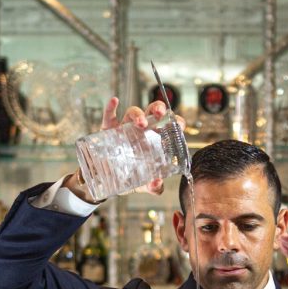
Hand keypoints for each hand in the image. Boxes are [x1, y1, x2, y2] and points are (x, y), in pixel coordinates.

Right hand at [63, 97, 185, 202]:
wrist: (108, 182)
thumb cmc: (131, 178)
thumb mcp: (145, 184)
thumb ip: (154, 187)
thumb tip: (157, 183)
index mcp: (154, 140)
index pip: (168, 125)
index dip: (175, 121)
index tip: (179, 125)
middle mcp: (141, 130)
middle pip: (152, 112)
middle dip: (157, 109)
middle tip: (160, 114)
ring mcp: (125, 128)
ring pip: (132, 113)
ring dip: (138, 114)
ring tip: (140, 123)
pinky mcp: (109, 130)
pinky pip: (109, 116)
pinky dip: (111, 108)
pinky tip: (115, 101)